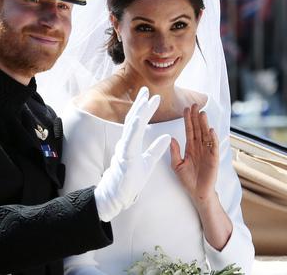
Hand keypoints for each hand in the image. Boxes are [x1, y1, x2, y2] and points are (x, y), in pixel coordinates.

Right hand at [94, 87, 170, 221]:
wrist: (118, 196)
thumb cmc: (130, 180)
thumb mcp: (148, 162)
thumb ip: (157, 149)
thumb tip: (168, 137)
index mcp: (132, 143)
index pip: (139, 123)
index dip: (145, 109)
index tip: (152, 97)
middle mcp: (126, 143)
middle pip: (133, 120)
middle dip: (139, 104)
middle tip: (145, 90)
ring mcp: (124, 150)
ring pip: (131, 128)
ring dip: (137, 113)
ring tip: (144, 100)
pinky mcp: (124, 158)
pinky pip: (129, 142)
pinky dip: (133, 130)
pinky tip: (138, 120)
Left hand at [170, 103, 218, 203]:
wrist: (197, 193)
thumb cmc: (187, 180)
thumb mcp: (177, 165)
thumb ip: (174, 152)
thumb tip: (171, 138)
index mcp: (190, 147)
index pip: (189, 130)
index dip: (188, 119)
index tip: (185, 108)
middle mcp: (199, 147)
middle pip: (198, 129)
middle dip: (196, 117)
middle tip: (195, 104)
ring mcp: (207, 152)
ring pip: (206, 135)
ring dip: (204, 124)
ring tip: (202, 113)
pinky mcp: (214, 159)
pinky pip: (213, 147)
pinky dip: (212, 139)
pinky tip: (211, 130)